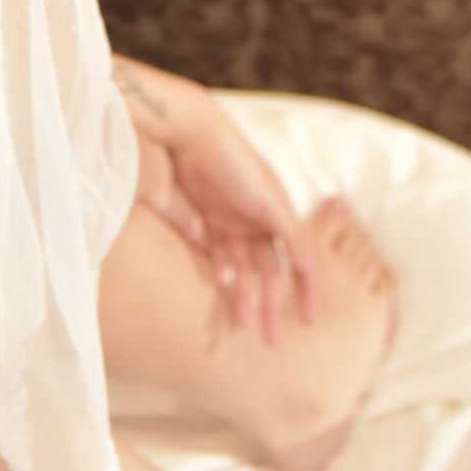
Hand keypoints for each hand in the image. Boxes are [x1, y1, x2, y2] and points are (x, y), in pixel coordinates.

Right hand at [110, 56, 317, 342]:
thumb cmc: (169, 159)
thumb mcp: (177, 204)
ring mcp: (259, 212)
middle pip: (262, 272)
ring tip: (270, 333)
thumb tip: (198, 251)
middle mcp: (246, 220)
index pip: (241, 266)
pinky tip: (300, 291)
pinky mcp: (271, 203)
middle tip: (271, 343)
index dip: (244, 294)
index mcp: (223, 222)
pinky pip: (292, 241)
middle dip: (266, 307)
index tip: (241, 325)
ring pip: (274, 265)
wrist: (182, 127)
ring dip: (273, 299)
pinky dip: (298, 266)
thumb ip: (189, 228)